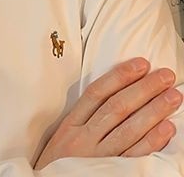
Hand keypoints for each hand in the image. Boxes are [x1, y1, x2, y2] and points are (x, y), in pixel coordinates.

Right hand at [34, 57, 182, 168]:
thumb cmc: (57, 165)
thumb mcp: (62, 137)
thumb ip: (83, 118)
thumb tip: (115, 94)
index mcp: (70, 125)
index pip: (97, 93)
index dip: (120, 76)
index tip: (141, 64)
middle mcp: (84, 139)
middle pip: (117, 107)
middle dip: (144, 89)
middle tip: (165, 76)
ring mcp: (98, 157)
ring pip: (129, 128)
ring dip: (154, 110)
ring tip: (173, 96)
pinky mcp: (110, 173)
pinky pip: (134, 156)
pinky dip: (152, 141)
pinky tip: (167, 128)